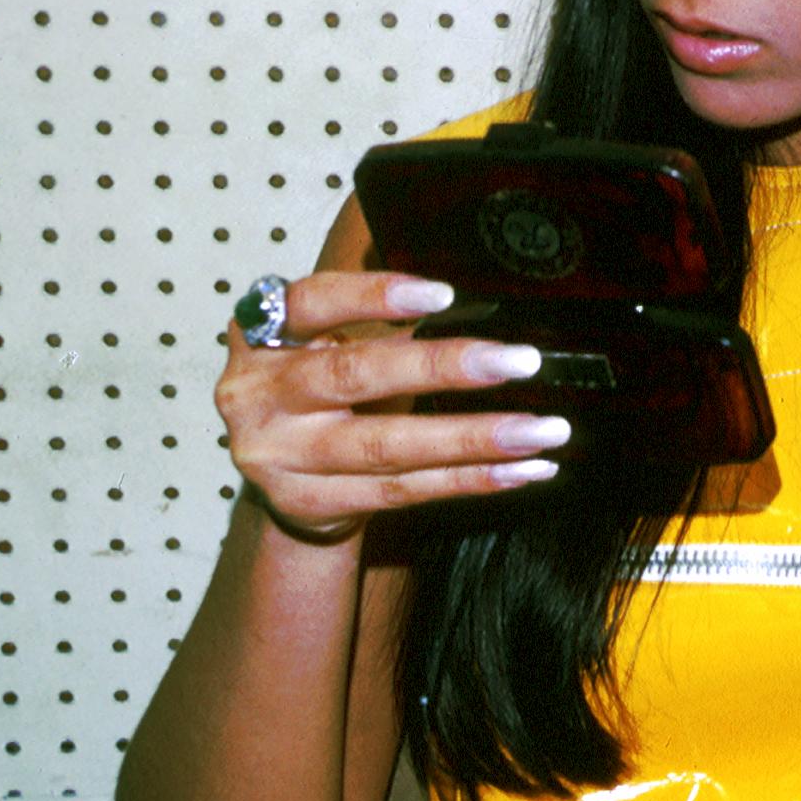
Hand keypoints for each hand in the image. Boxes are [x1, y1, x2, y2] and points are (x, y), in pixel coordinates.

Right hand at [215, 273, 577, 544]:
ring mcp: (279, 457)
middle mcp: (258, 395)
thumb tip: (480, 307)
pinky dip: (469, 479)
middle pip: (355, 377)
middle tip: (520, 361)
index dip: (373, 296)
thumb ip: (377, 325)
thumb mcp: (325, 343)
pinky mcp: (310, 504)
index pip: (312, 304)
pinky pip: (402, 491)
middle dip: (443, 367)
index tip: (443, 296)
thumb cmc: (317, 389)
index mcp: (262, 336)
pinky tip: (521, 469)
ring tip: (542, 429)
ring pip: (386, 446)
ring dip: (475, 438)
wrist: (276, 476)